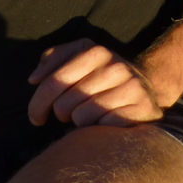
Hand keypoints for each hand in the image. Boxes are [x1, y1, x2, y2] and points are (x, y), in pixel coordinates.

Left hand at [27, 39, 163, 127]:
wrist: (147, 88)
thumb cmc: (103, 77)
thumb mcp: (81, 57)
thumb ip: (54, 59)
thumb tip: (34, 78)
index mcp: (97, 52)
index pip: (52, 82)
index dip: (37, 104)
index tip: (36, 117)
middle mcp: (116, 67)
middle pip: (64, 104)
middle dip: (61, 115)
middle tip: (70, 113)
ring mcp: (131, 87)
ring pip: (81, 118)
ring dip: (80, 123)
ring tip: (90, 116)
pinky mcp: (141, 109)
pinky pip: (102, 128)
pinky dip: (99, 130)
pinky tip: (106, 122)